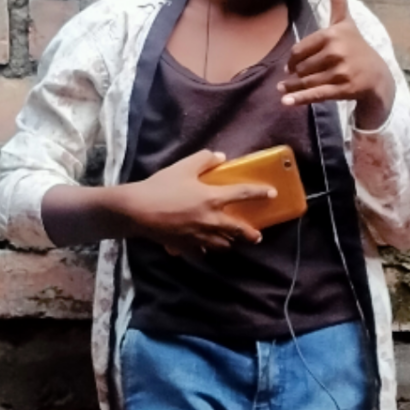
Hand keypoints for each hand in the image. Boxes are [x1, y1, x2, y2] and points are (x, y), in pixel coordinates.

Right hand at [112, 149, 275, 252]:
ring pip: (222, 244)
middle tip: (257, 236)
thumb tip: (220, 157)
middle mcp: (211, 221)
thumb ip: (204, 159)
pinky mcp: (186, 247)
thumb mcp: (183, 166)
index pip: (243, 194)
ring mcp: (199, 237)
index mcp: (213, 199)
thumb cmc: (161, 186)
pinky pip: (201, 252)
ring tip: (231, 241)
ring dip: (229, 242)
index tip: (272, 194)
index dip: (260, 193)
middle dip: (250, 234)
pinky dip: (205, 250)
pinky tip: (203, 248)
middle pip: (238, 230)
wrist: (137, 211)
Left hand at [277, 0, 395, 129]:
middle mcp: (337, 52)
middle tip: (291, 77)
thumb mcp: (346, 24)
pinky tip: (285, 102)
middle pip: (302, 66)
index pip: (300, 49)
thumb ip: (339, 2)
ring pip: (307, 81)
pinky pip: (316, 94)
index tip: (291, 65)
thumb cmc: (357, 48)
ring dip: (292, 87)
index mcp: (333, 34)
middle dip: (295, 73)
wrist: (378, 77)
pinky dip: (299, 99)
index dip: (293, 58)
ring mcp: (341, 71)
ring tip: (283, 90)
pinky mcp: (343, 89)